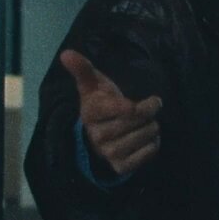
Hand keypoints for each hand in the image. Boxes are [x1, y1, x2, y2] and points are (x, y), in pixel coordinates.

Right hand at [61, 49, 162, 175]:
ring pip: (143, 137)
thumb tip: (66, 53)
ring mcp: (107, 152)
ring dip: (152, 129)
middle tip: (148, 111)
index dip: (141, 106)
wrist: (98, 135)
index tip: (149, 101)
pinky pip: (146, 155)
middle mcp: (97, 134)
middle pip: (137, 121)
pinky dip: (152, 146)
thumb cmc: (101, 104)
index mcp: (91, 112)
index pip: (125, 109)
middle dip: (148, 114)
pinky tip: (146, 140)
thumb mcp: (93, 85)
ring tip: (147, 125)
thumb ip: (83, 69)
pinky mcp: (119, 166)